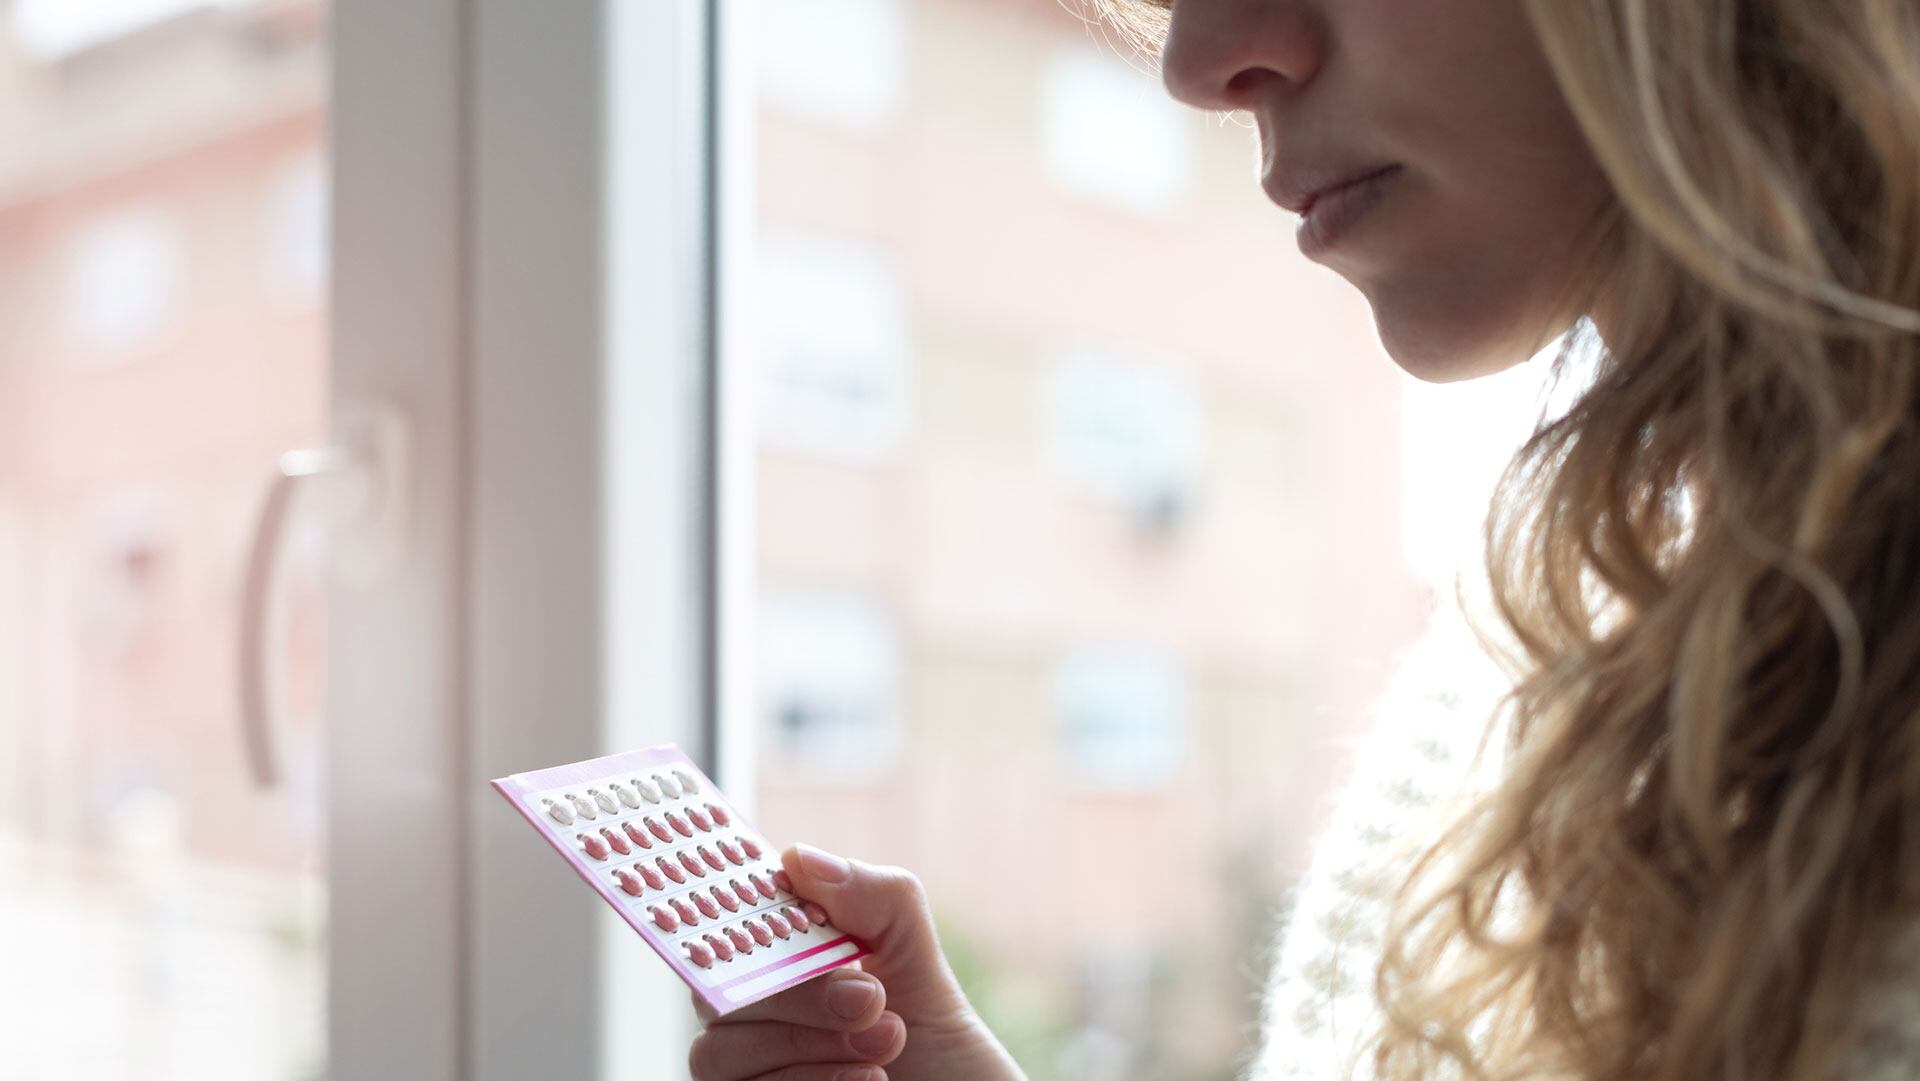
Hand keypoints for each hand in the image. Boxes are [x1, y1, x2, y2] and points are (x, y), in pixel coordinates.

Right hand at [688, 844, 1025, 1080]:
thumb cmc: (931, 1029)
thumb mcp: (911, 947)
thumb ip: (868, 893)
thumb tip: (797, 857)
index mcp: (769, 956)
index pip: (714, 927)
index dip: (730, 919)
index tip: (783, 927)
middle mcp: (743, 1012)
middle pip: (715, 993)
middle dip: (799, 994)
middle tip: (871, 997)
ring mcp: (743, 1068)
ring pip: (719, 1053)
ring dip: (809, 1044)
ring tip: (887, 1039)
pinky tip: (870, 1080)